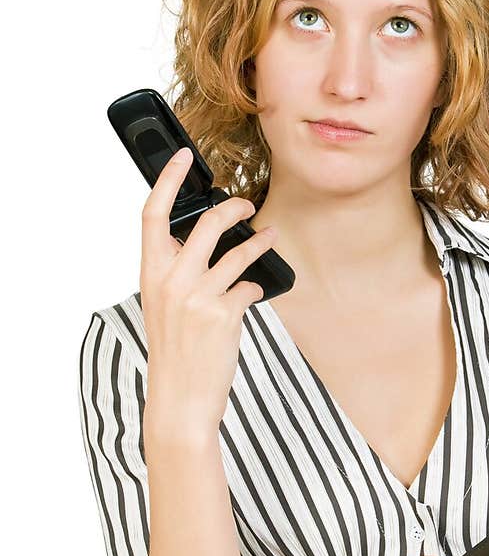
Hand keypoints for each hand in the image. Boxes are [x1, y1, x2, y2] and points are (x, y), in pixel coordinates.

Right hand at [139, 147, 278, 434]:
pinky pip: (250, 286)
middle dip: (233, 207)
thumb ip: (175, 274)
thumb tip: (201, 246)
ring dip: (260, 242)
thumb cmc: (174, 353)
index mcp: (151, 274)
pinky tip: (258, 292)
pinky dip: (258, 287)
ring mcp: (198, 297)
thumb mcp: (162, 307)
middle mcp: (172, 280)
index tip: (184, 158)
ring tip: (270, 237)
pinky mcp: (224, 314)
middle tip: (246, 204)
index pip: (152, 214)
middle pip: (206, 222)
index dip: (169, 180)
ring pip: (238, 252)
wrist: (180, 398)